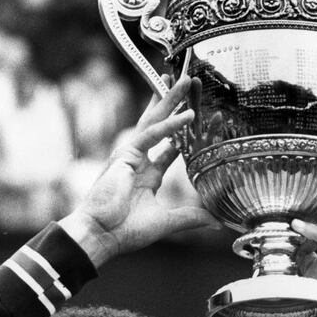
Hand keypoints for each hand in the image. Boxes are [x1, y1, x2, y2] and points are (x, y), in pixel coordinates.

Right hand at [60, 76, 218, 266]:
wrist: (101, 235)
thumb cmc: (125, 231)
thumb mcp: (166, 222)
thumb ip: (191, 218)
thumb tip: (216, 221)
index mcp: (148, 176)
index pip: (171, 149)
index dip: (186, 136)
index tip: (203, 121)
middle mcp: (140, 161)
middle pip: (161, 125)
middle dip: (174, 104)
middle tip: (189, 83)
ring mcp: (131, 155)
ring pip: (155, 120)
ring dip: (171, 99)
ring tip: (187, 80)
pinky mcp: (125, 154)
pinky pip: (152, 135)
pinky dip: (170, 125)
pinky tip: (187, 115)